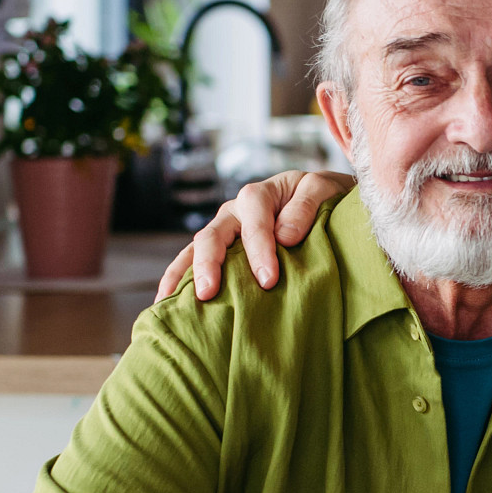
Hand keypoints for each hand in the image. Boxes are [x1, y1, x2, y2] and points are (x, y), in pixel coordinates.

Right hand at [155, 170, 356, 302]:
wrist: (324, 201)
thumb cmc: (325, 197)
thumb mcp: (324, 189)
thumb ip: (306, 207)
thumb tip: (284, 236)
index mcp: (259, 195)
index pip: (254, 221)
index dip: (259, 250)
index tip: (268, 280)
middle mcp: (234, 212)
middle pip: (213, 235)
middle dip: (209, 265)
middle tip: (209, 293)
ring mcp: (223, 231)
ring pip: (195, 249)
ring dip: (184, 274)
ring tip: (170, 302)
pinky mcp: (221, 250)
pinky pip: (193, 261)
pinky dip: (178, 279)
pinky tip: (166, 302)